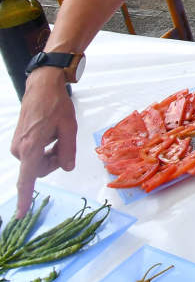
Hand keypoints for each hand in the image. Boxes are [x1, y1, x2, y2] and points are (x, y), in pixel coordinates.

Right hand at [10, 70, 76, 216]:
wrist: (41, 88)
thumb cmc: (56, 105)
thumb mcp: (69, 128)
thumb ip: (68, 150)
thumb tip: (67, 168)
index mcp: (32, 147)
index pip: (28, 178)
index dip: (25, 197)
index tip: (21, 214)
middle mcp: (20, 149)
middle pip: (39, 170)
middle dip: (54, 162)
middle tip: (63, 143)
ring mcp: (17, 146)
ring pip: (37, 163)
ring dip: (50, 155)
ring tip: (57, 135)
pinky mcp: (18, 142)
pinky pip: (33, 155)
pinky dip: (44, 150)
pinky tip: (50, 135)